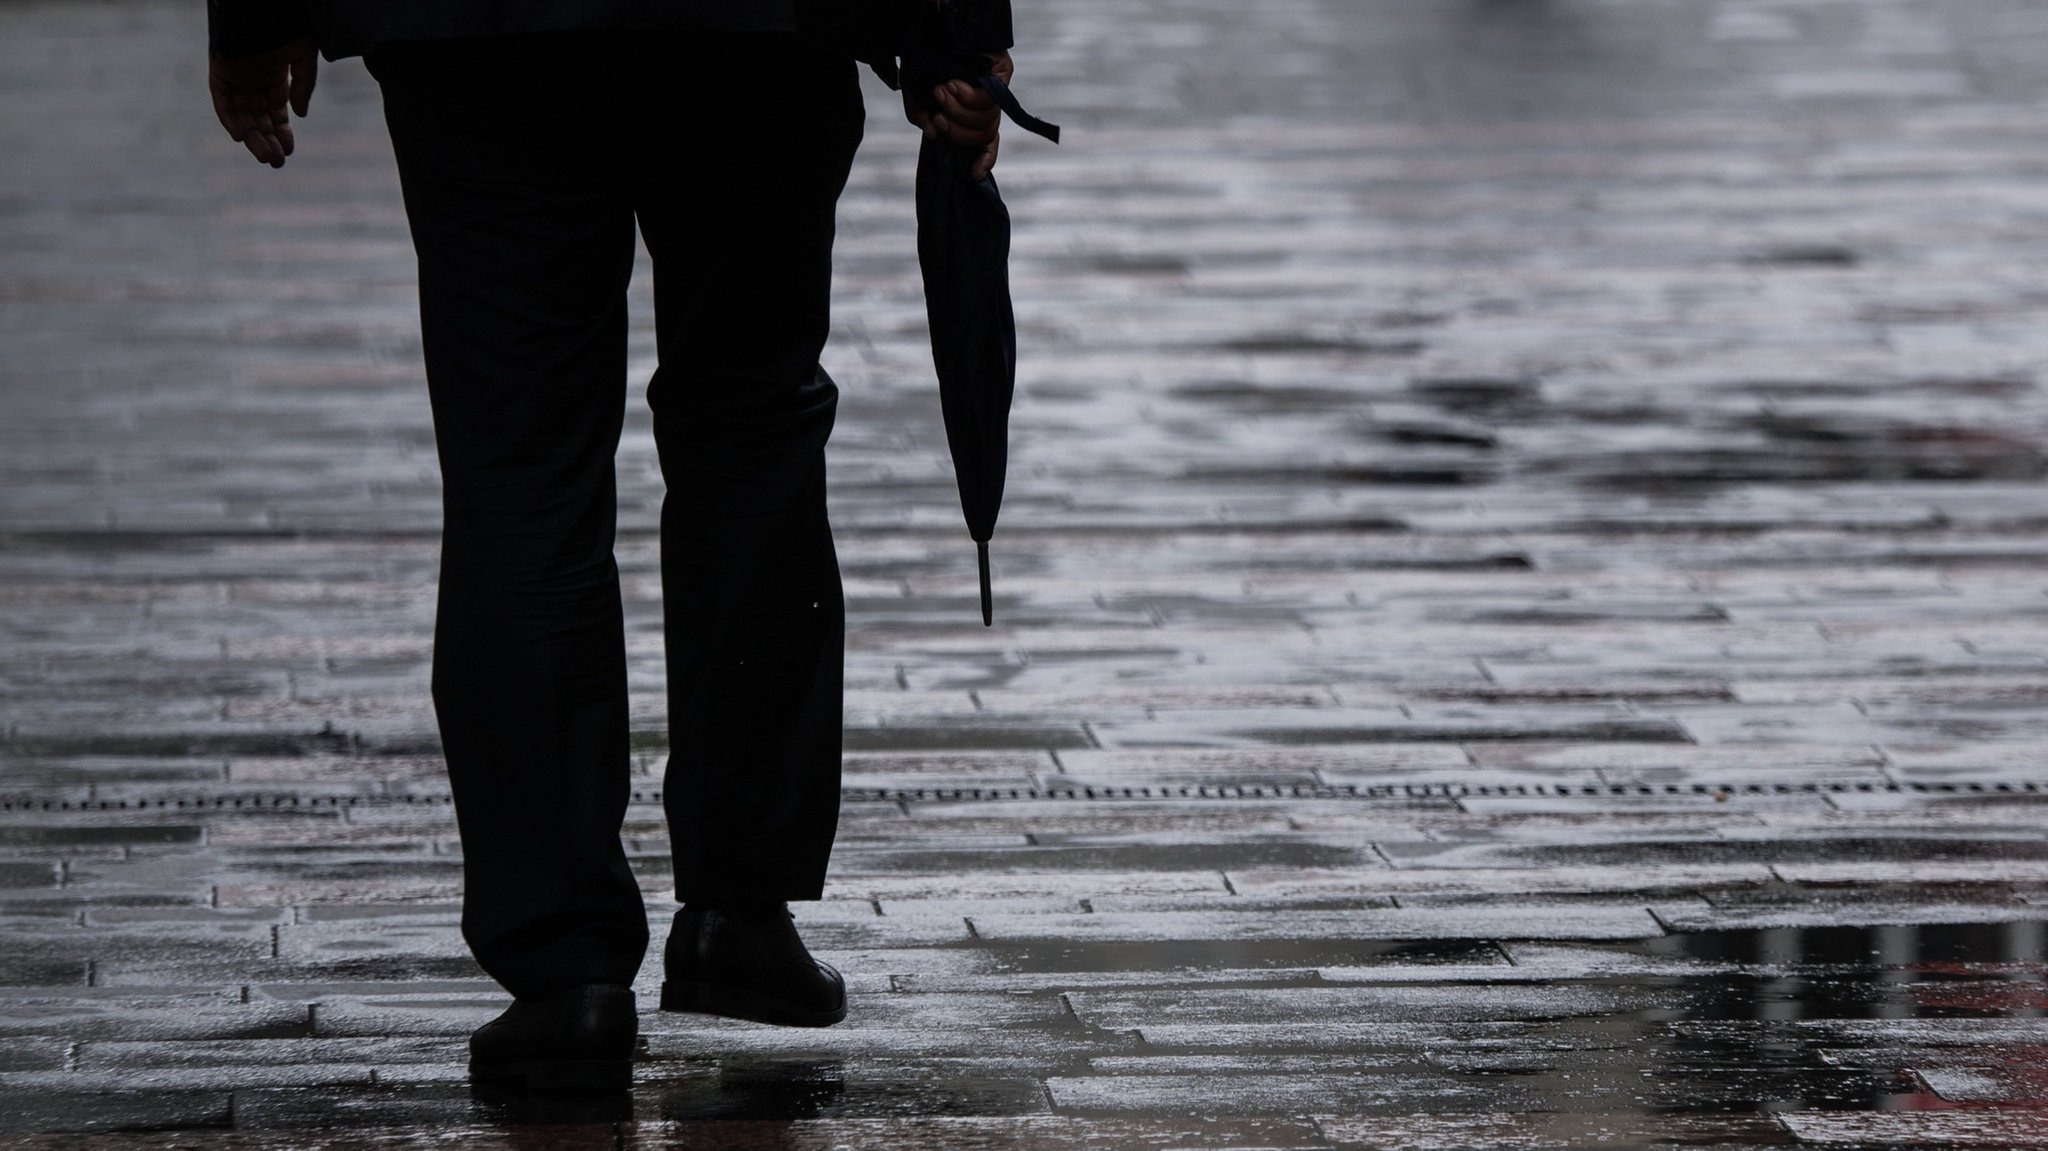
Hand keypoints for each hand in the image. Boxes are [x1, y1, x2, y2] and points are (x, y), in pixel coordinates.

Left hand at [209, 38, 317, 167]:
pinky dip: (229, 119)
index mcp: (274, 76)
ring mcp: (235, 76)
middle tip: (276, 163)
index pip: (275, 112)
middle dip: (267, 140)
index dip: (281, 132)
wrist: (261, 7)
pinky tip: (241, 137)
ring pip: (242, 114)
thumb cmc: (287, 25)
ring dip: (252, 136)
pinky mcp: (219, 72)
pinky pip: (222, 101)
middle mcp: (253, 79)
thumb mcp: (303, 57)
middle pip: (258, 118)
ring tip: (265, 157)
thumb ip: (302, 86)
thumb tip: (299, 115)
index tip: (288, 151)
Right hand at [904, 50, 1012, 180]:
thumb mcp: (914, 93)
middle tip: (938, 114)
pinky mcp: (1002, 77)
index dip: (984, 160)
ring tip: (941, 90)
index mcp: (969, 115)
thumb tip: (933, 135)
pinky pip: (988, 101)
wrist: (934, 28)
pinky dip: (967, 96)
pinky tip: (954, 83)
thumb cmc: (925, 61)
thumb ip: (919, 115)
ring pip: (985, 121)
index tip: (974, 174)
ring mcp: (995, 92)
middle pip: (982, 136)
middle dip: (957, 131)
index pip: (985, 144)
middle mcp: (985, 106)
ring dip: (957, 109)